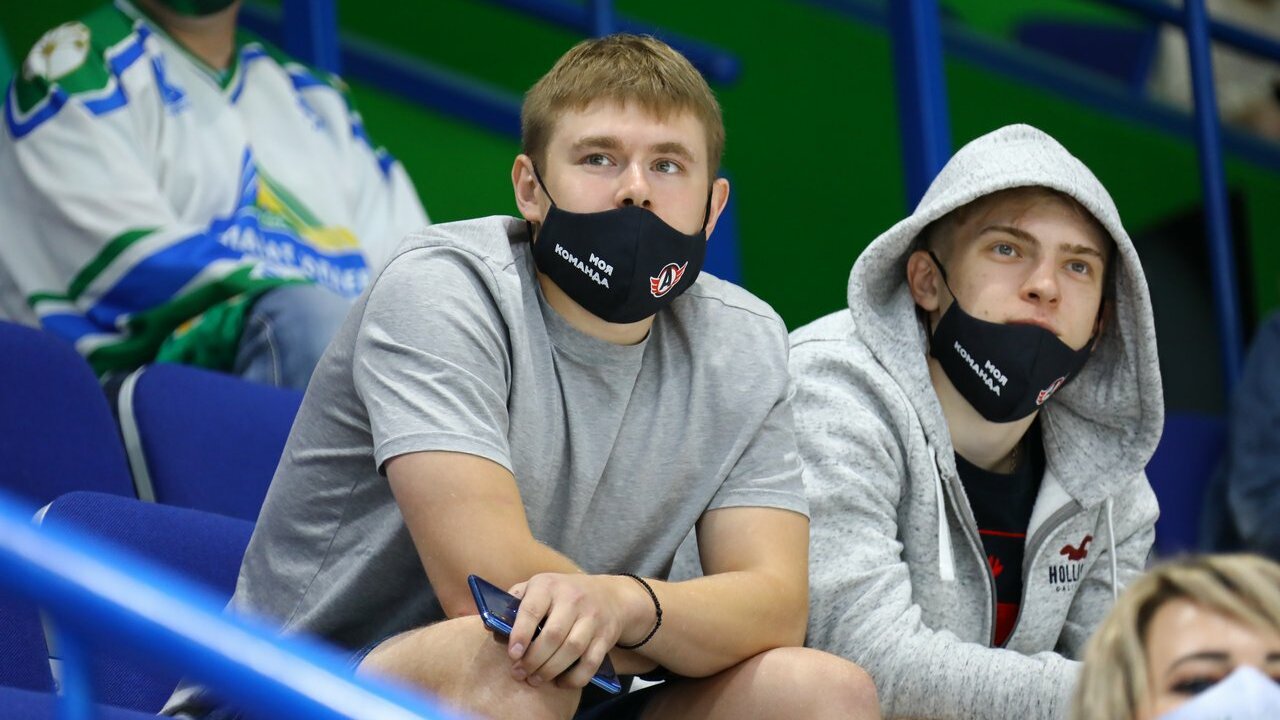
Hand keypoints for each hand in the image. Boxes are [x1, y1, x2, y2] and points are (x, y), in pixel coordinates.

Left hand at [506, 573, 639, 689]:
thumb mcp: (539, 587)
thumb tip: (490, 626)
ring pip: (572, 649)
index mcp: (548, 585)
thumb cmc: (562, 594)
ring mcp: (592, 617)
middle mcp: (572, 598)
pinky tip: (561, 682)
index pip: (532, 609)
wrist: (610, 595)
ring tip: (536, 679)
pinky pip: (591, 662)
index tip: (513, 654)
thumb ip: (515, 603)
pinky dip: (575, 678)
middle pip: (553, 635)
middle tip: (520, 673)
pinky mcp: (606, 636)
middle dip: (533, 659)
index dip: (520, 633)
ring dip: (551, 670)